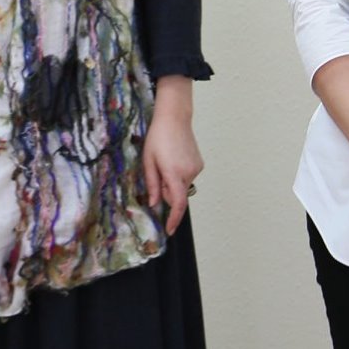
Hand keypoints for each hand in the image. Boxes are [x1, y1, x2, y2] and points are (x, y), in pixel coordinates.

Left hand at [140, 82, 203, 235]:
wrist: (174, 118)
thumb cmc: (157, 138)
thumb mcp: (148, 161)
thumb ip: (152, 185)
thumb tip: (155, 204)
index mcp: (174, 174)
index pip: (178, 204)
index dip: (174, 219)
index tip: (170, 230)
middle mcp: (189, 173)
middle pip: (177, 195)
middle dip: (167, 192)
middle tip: (158, 173)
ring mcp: (196, 169)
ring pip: (182, 186)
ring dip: (173, 182)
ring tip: (165, 161)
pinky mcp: (199, 164)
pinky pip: (187, 176)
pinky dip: (179, 174)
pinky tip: (174, 158)